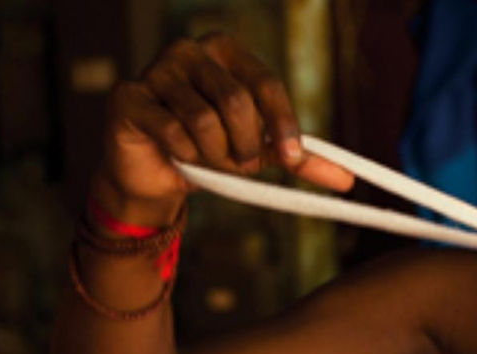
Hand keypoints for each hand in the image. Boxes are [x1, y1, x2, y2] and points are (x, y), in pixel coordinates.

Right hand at [96, 33, 352, 224]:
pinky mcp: (128, 97)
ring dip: (215, 156)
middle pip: (237, 103)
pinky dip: (185, 155)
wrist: (155, 174)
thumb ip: (300, 159)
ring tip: (207, 160)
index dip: (282, 124)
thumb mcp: (261, 152)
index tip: (292, 160)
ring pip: (205, 121)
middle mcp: (189, 51)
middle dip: (245, 147)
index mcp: (226, 52)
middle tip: (240, 164)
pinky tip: (178, 155)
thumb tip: (347, 180)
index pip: (266, 84)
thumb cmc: (212, 151)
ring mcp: (155, 70)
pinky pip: (173, 132)